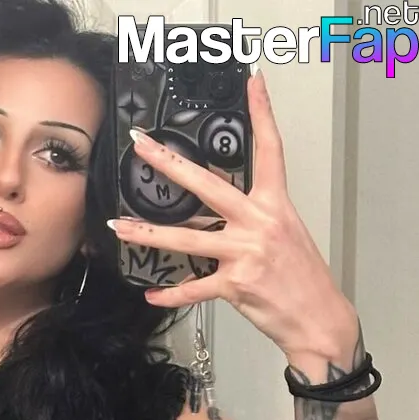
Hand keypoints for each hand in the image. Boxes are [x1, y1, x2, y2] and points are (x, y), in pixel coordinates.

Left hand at [107, 72, 358, 362]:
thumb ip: (251, 220)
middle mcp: (259, 223)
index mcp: (275, 205)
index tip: (253, 84)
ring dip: (148, 233)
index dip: (262, 114)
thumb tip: (215, 218)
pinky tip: (152, 295)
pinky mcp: (234, 284)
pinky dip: (171, 295)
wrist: (317, 317)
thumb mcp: (284, 236)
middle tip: (142, 146)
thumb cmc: (302, 278)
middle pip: (207, 186)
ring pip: (186, 239)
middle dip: (169, 164)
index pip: (270, 151)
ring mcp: (245, 253)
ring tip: (119, 226)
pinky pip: (193, 289)